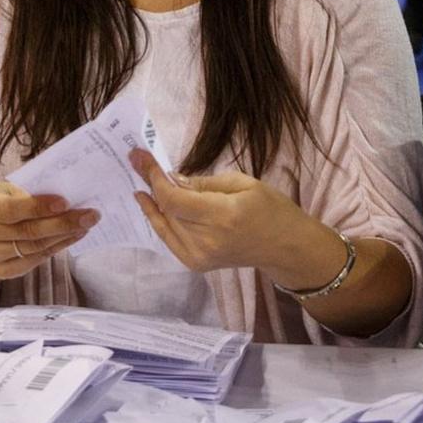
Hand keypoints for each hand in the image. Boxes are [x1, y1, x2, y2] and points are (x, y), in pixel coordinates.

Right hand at [0, 182, 99, 282]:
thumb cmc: (1, 201)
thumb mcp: (9, 189)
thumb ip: (31, 193)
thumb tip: (68, 201)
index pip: (11, 209)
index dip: (39, 207)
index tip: (66, 202)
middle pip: (26, 231)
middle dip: (62, 223)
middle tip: (90, 216)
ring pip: (34, 247)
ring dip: (64, 236)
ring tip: (85, 225)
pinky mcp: (2, 271)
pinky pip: (35, 260)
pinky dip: (57, 248)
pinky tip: (73, 237)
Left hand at [129, 149, 324, 279]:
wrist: (286, 248)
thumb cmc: (272, 209)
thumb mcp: (243, 183)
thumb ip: (204, 184)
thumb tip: (173, 180)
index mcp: (222, 216)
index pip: (174, 200)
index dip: (154, 179)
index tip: (141, 158)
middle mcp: (206, 240)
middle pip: (166, 211)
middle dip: (150, 184)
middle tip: (137, 161)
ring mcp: (199, 257)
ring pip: (164, 224)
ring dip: (152, 201)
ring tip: (140, 180)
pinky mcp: (196, 264)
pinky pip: (168, 239)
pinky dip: (158, 220)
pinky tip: (148, 203)